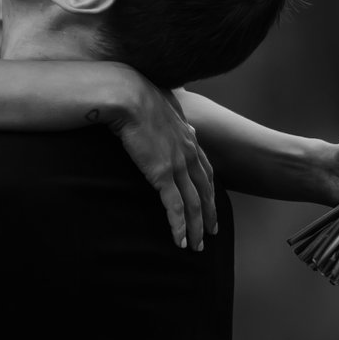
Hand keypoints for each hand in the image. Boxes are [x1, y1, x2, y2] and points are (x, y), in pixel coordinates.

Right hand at [111, 75, 218, 248]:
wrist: (128, 94)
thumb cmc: (136, 93)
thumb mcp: (160, 100)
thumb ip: (168, 107)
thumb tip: (169, 102)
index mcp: (188, 137)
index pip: (205, 170)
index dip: (210, 190)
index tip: (210, 204)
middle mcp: (188, 152)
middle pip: (205, 190)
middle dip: (209, 214)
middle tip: (210, 233)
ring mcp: (177, 164)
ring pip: (193, 203)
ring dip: (195, 228)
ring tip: (196, 246)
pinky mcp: (162, 174)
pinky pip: (175, 207)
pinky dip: (179, 226)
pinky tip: (180, 241)